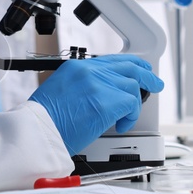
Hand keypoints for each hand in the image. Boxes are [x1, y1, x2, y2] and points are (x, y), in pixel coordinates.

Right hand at [29, 54, 163, 154]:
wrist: (37, 132)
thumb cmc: (44, 121)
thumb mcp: (60, 91)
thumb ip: (83, 86)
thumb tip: (102, 93)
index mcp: (77, 67)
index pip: (112, 60)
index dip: (130, 65)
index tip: (140, 70)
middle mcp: (89, 71)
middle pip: (129, 67)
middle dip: (146, 76)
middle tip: (155, 84)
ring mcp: (99, 85)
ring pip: (132, 87)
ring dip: (133, 105)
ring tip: (126, 118)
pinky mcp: (107, 102)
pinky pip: (131, 104)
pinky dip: (130, 116)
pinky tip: (121, 125)